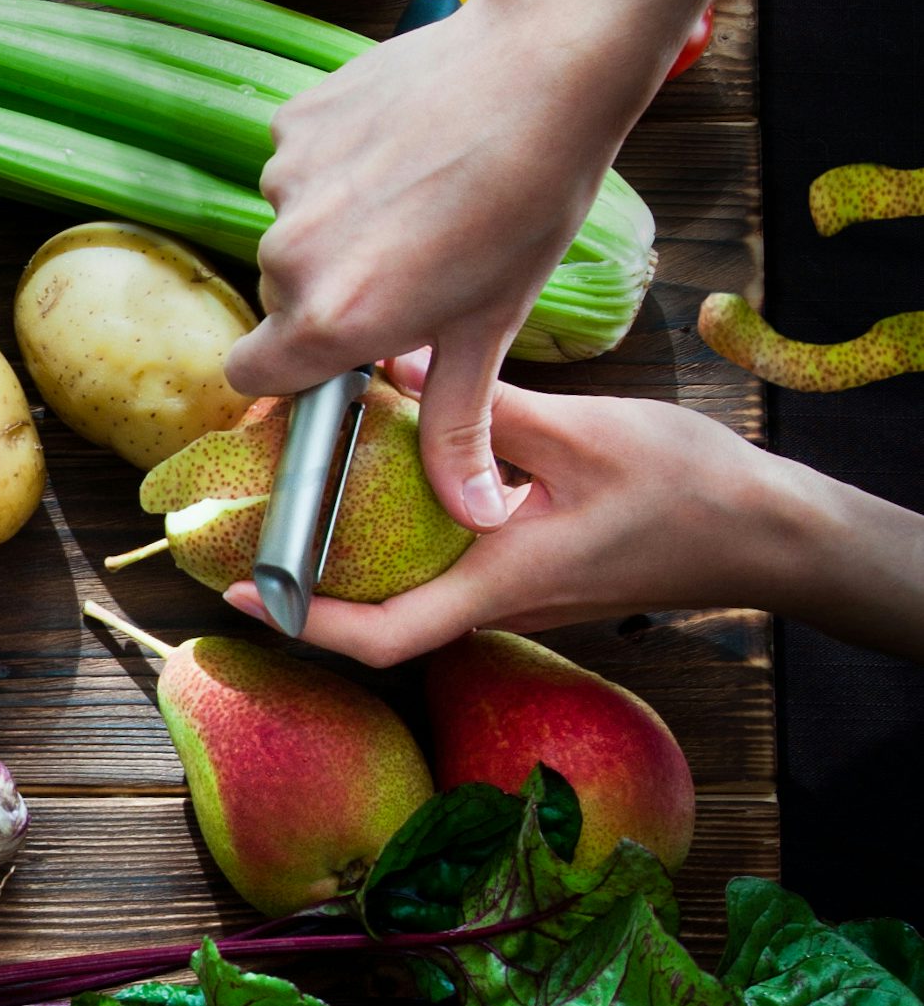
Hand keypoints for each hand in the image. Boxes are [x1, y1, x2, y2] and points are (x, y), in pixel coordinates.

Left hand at [219, 349, 822, 666]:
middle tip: (250, 519)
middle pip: (375, 615)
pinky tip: (376, 477)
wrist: (764, 531)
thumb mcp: (580, 433)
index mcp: (499, 584)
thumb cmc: (686, 489)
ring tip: (296, 491)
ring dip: (350, 552)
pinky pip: (438, 567)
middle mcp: (493, 605)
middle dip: (307, 578)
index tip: (242, 592)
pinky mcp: (520, 575)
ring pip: (405, 589)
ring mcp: (507, 596)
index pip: (381, 637)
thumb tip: (395, 368)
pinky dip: (396, 533)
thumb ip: (484, 408)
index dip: (302, 621)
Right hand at [224, 0, 658, 533]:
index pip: (253, 374)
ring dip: (336, 224)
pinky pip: (297, 164)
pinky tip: (402, 145)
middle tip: (410, 260)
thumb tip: (473, 516)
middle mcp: (290, 257)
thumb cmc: (531, 198)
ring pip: (292, 229)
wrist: (550, 60)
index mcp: (329, 321)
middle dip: (329, 291)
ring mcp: (286, 182)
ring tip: (416, 193)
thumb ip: (455, 426)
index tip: (341, 349)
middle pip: (279, 299)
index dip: (293, 367)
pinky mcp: (294, 121)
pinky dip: (338, 163)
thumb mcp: (491, 325)